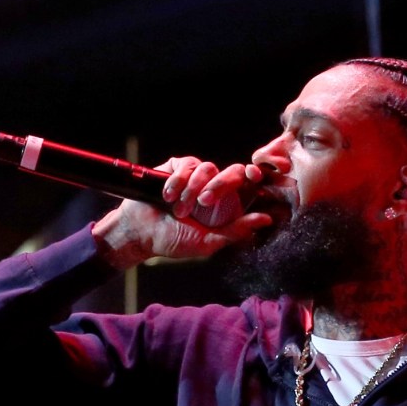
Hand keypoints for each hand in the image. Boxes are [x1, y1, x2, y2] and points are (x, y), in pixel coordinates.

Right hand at [92, 156, 274, 267]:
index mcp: (227, 206)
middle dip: (220, 185)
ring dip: (193, 189)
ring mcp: (196, 176)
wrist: (140, 232)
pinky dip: (178, 181)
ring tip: (178, 210)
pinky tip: (167, 196)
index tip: (255, 176)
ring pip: (208, 168)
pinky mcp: (177, 167)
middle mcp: (214, 188)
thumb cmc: (173, 240)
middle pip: (232, 171)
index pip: (249, 186)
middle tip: (204, 202)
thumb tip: (266, 219)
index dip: (256, 177)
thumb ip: (236, 231)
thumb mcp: (208, 241)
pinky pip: (187, 164)